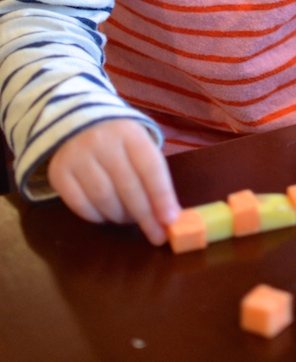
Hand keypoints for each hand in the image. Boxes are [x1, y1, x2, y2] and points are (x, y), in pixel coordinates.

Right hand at [47, 119, 180, 244]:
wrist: (78, 126)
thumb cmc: (118, 143)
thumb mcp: (139, 148)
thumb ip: (154, 177)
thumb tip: (169, 216)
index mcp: (129, 132)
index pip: (150, 167)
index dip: (162, 196)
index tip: (170, 220)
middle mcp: (102, 141)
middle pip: (127, 185)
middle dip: (144, 214)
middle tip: (155, 234)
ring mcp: (78, 155)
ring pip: (103, 197)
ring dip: (120, 216)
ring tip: (129, 220)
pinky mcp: (59, 172)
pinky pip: (80, 205)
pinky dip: (97, 217)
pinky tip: (106, 216)